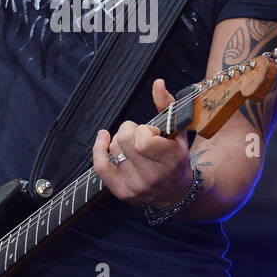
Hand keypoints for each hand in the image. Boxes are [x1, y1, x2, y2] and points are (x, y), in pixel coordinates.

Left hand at [93, 78, 192, 208]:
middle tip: (142, 136)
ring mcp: (136, 186)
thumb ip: (167, 105)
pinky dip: (99, 148)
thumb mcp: (178, 132)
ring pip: (113, 149)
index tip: (153, 133)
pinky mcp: (122, 191)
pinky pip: (101, 166)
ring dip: (121, 141)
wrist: (177, 192)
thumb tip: (157, 83)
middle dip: (131, 131)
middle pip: (124, 140)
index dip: (145, 130)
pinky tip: (103, 138)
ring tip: (134, 146)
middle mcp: (152, 176)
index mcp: (170, 161)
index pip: (143, 140)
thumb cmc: (177, 158)